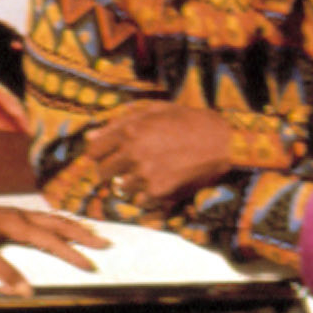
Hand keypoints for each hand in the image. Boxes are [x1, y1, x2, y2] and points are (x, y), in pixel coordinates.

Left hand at [0, 194, 101, 292]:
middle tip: (104, 243)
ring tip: (88, 231)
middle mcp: (17, 215)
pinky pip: (36, 218)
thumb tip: (28, 291)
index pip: (51, 241)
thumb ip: (4, 272)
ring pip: (49, 218)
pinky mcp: (2, 215)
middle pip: (58, 224)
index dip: (73, 254)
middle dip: (82, 234)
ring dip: (70, 226)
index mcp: (15, 224)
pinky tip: (51, 227)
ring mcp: (10, 213)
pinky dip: (52, 223)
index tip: (91, 264)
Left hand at [84, 104, 233, 208]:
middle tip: (127, 167)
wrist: (222, 142)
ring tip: (149, 174)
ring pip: (121, 188)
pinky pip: (140, 202)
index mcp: (130, 130)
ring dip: (130, 184)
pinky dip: (146, 197)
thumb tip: (91, 136)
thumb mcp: (155, 111)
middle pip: (103, 172)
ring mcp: (145, 175)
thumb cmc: (189, 121)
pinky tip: (160, 184)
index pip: (94, 151)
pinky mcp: (159, 193)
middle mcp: (134, 154)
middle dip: (111, 170)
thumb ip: (121, 121)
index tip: (107, 156)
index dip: (99, 154)